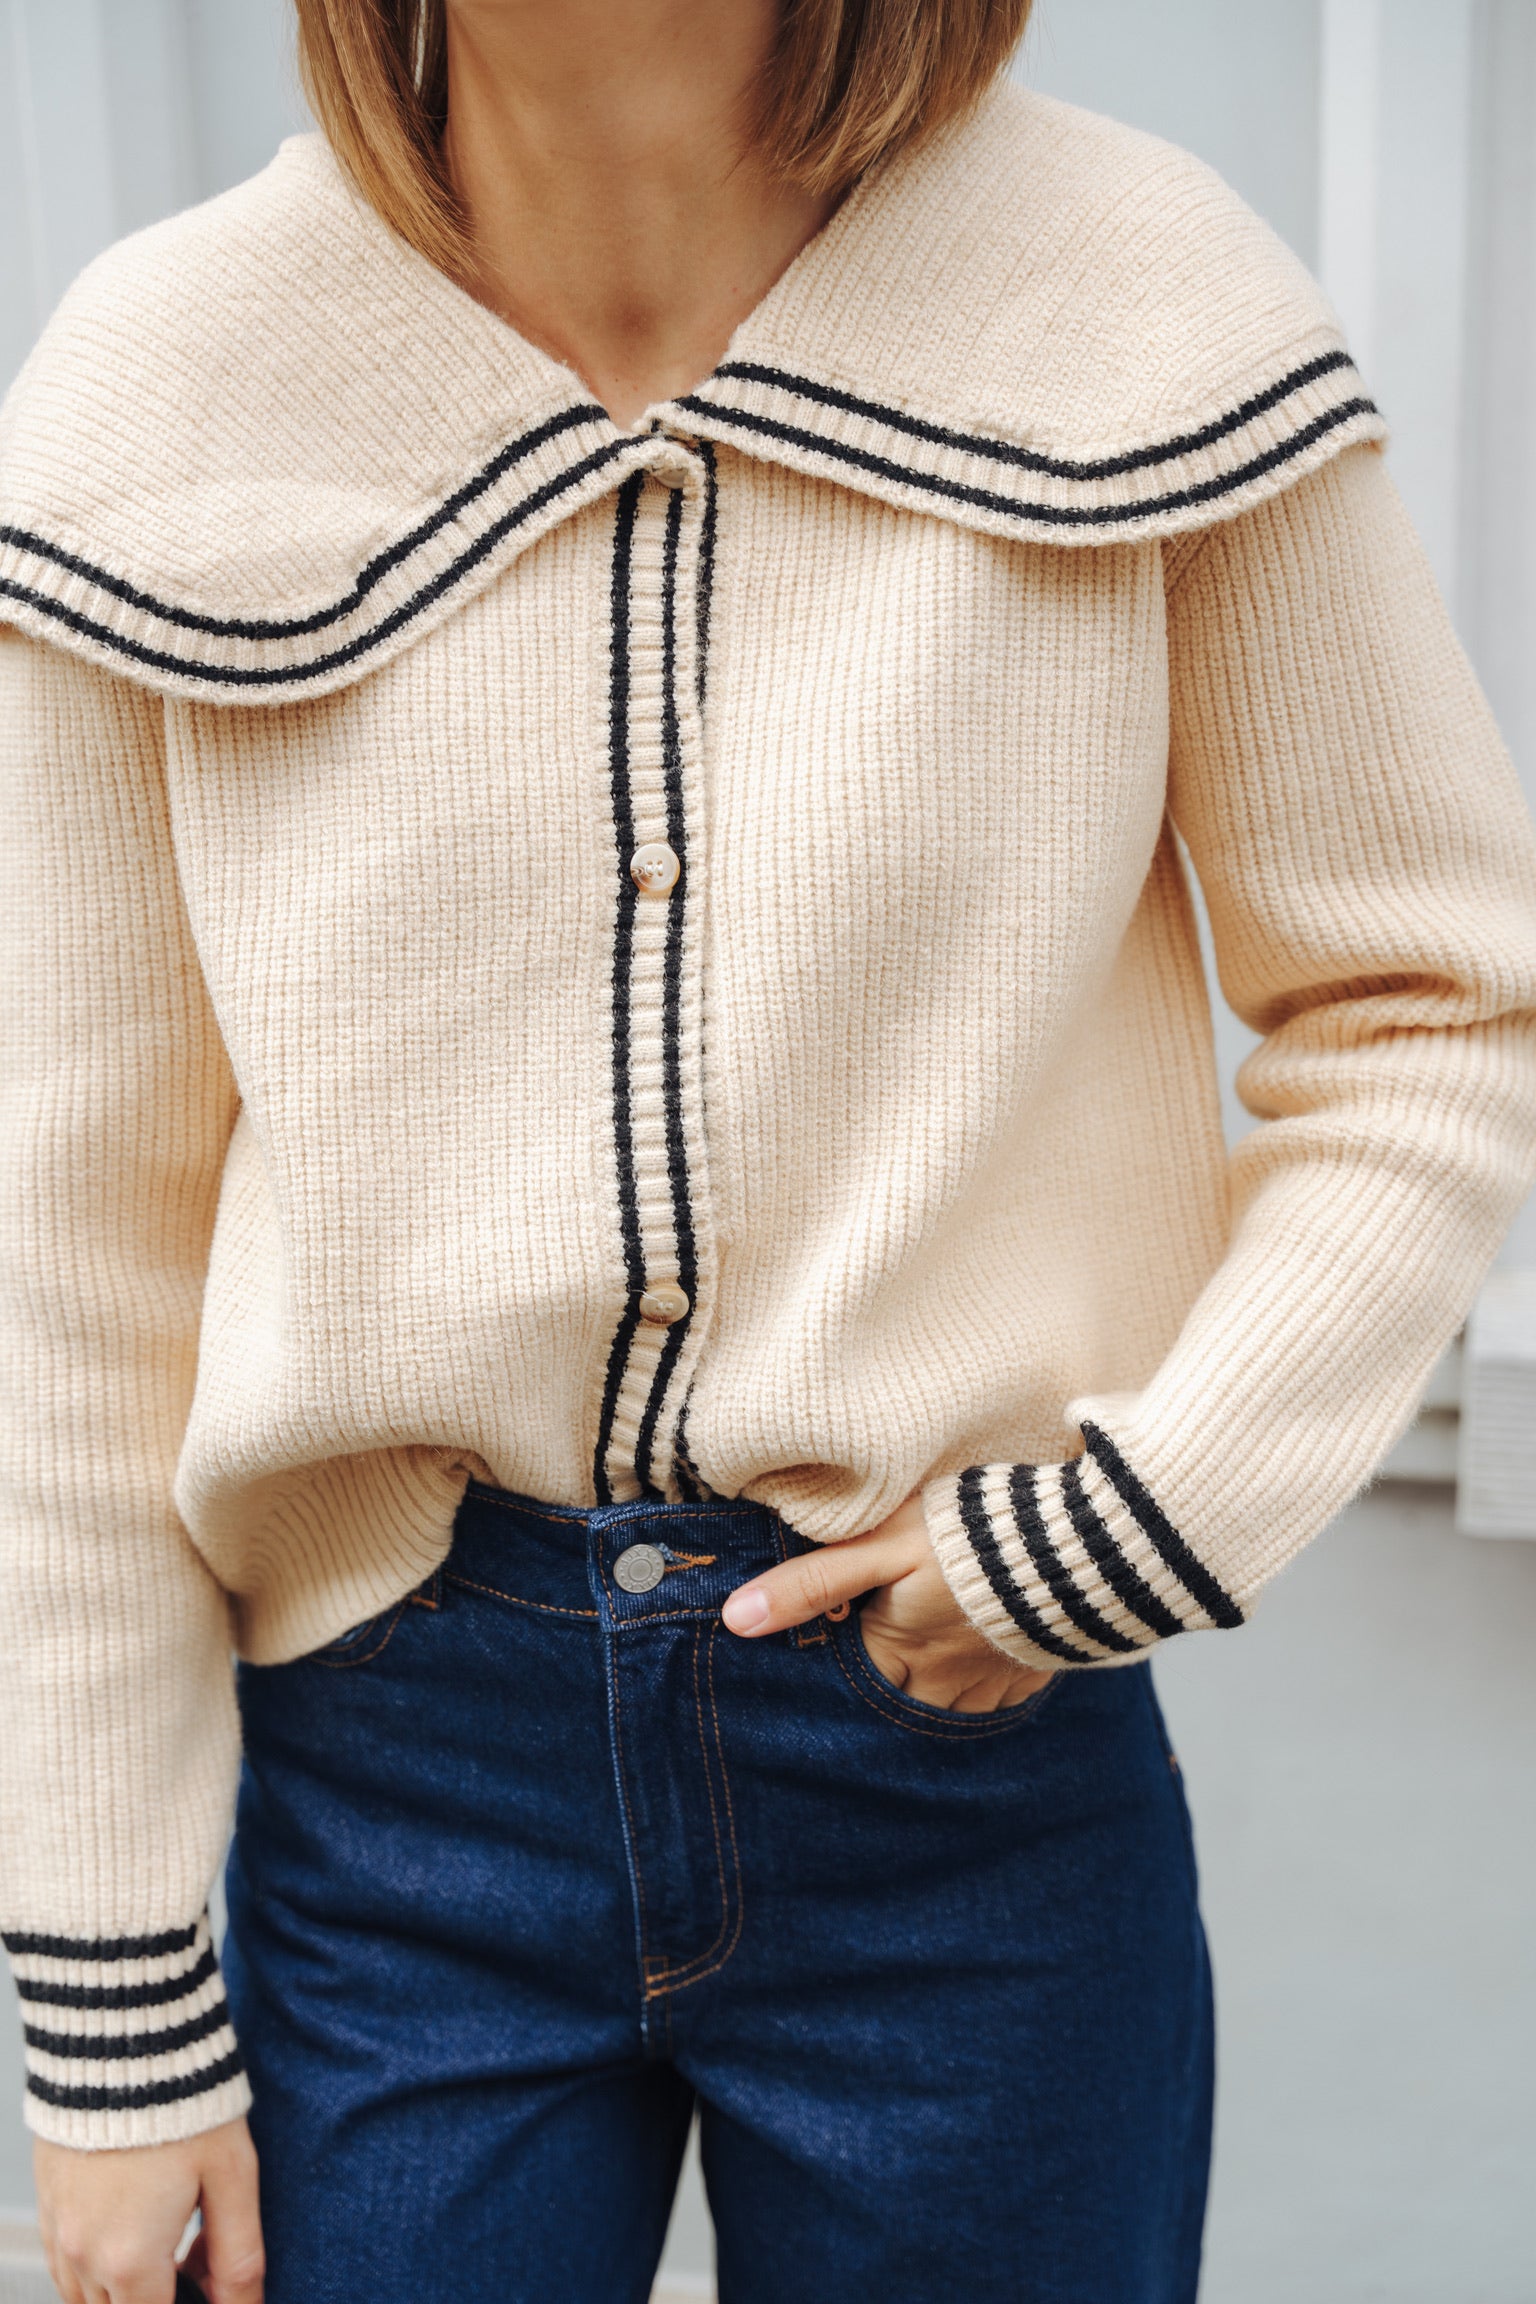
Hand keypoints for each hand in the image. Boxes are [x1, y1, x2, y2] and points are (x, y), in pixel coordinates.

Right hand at [34, 2114, 262, 2303]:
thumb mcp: (232, 2177)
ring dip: (125, 2288)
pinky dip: (96, 2264)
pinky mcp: (47, 2203)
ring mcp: (58, 2231)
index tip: (205, 2282)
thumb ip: (239, 2253)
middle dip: (158, 2297)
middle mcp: (83, 2255)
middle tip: (196, 2256)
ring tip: (170, 2236)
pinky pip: (64, 2264)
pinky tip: (135, 2222)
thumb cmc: (185, 2102)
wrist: (125, 2040)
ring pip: (85, 2297)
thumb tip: (246, 2303)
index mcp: (130, 2260)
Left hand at [721, 1490, 1053, 1712]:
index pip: (847, 1687)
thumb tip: (737, 1619)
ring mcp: (991, 1682)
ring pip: (944, 1715)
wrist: (1073, 1543)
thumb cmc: (965, 1535)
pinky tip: (971, 1675)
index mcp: (897, 1652)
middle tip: (865, 1684)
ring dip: (926, 1704)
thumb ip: (811, 1581)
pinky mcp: (1032, 1671)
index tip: (817, 1670)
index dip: (829, 1679)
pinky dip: (978, 1697)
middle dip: (877, 1702)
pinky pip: (995, 1705)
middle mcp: (942, 1682)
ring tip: (912, 1685)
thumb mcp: (878, 1546)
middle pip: (894, 1709)